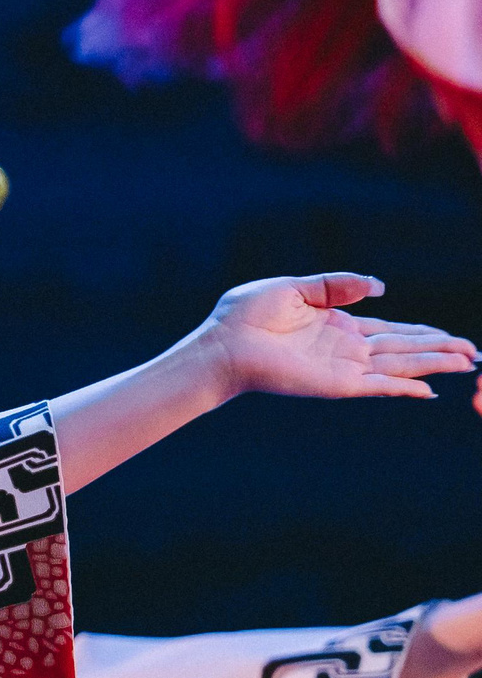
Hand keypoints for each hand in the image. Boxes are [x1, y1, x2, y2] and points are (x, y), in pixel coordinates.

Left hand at [195, 274, 473, 401]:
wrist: (221, 343)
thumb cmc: (245, 316)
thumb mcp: (296, 288)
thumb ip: (338, 285)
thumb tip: (380, 287)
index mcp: (336, 324)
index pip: (391, 331)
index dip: (423, 333)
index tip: (451, 337)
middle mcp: (345, 348)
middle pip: (405, 349)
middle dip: (441, 350)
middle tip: (475, 353)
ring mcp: (342, 366)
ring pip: (401, 365)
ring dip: (435, 365)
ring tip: (468, 364)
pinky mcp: (335, 383)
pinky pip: (377, 385)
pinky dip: (403, 388)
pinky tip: (429, 391)